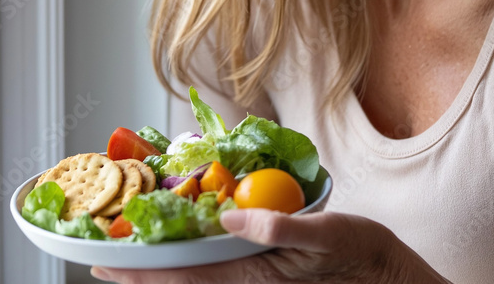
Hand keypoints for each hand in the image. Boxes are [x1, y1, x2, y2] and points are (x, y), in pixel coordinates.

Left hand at [90, 209, 448, 282]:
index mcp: (255, 278)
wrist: (392, 280)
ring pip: (197, 280)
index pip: (186, 278)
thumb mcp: (328, 233)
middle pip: (183, 283)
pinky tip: (185, 249)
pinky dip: (192, 263)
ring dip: (163, 270)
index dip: (142, 272)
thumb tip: (229, 215)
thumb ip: (279, 227)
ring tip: (132, 257)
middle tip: (102, 262)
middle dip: (142, 275)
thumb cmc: (363, 257)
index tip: (104, 266)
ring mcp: (258, 283)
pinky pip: (217, 273)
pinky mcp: (268, 276)